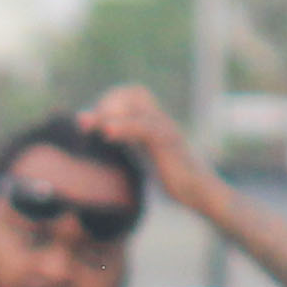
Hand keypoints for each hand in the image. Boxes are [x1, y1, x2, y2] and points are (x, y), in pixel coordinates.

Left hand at [73, 82, 220, 210]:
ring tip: (88, 124)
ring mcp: (166, 129)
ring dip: (109, 113)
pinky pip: (145, 128)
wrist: (200, 194)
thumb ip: (130, 147)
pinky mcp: (169, 143)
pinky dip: (124, 126)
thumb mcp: (145, 161)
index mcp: (154, 123)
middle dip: (107, 102)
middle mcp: (161, 121)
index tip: (89, 121)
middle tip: (87, 123)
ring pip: (137, 108)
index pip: (132, 93)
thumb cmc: (173, 181)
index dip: (109, 100)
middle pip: (135, 92)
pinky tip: (107, 133)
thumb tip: (108, 144)